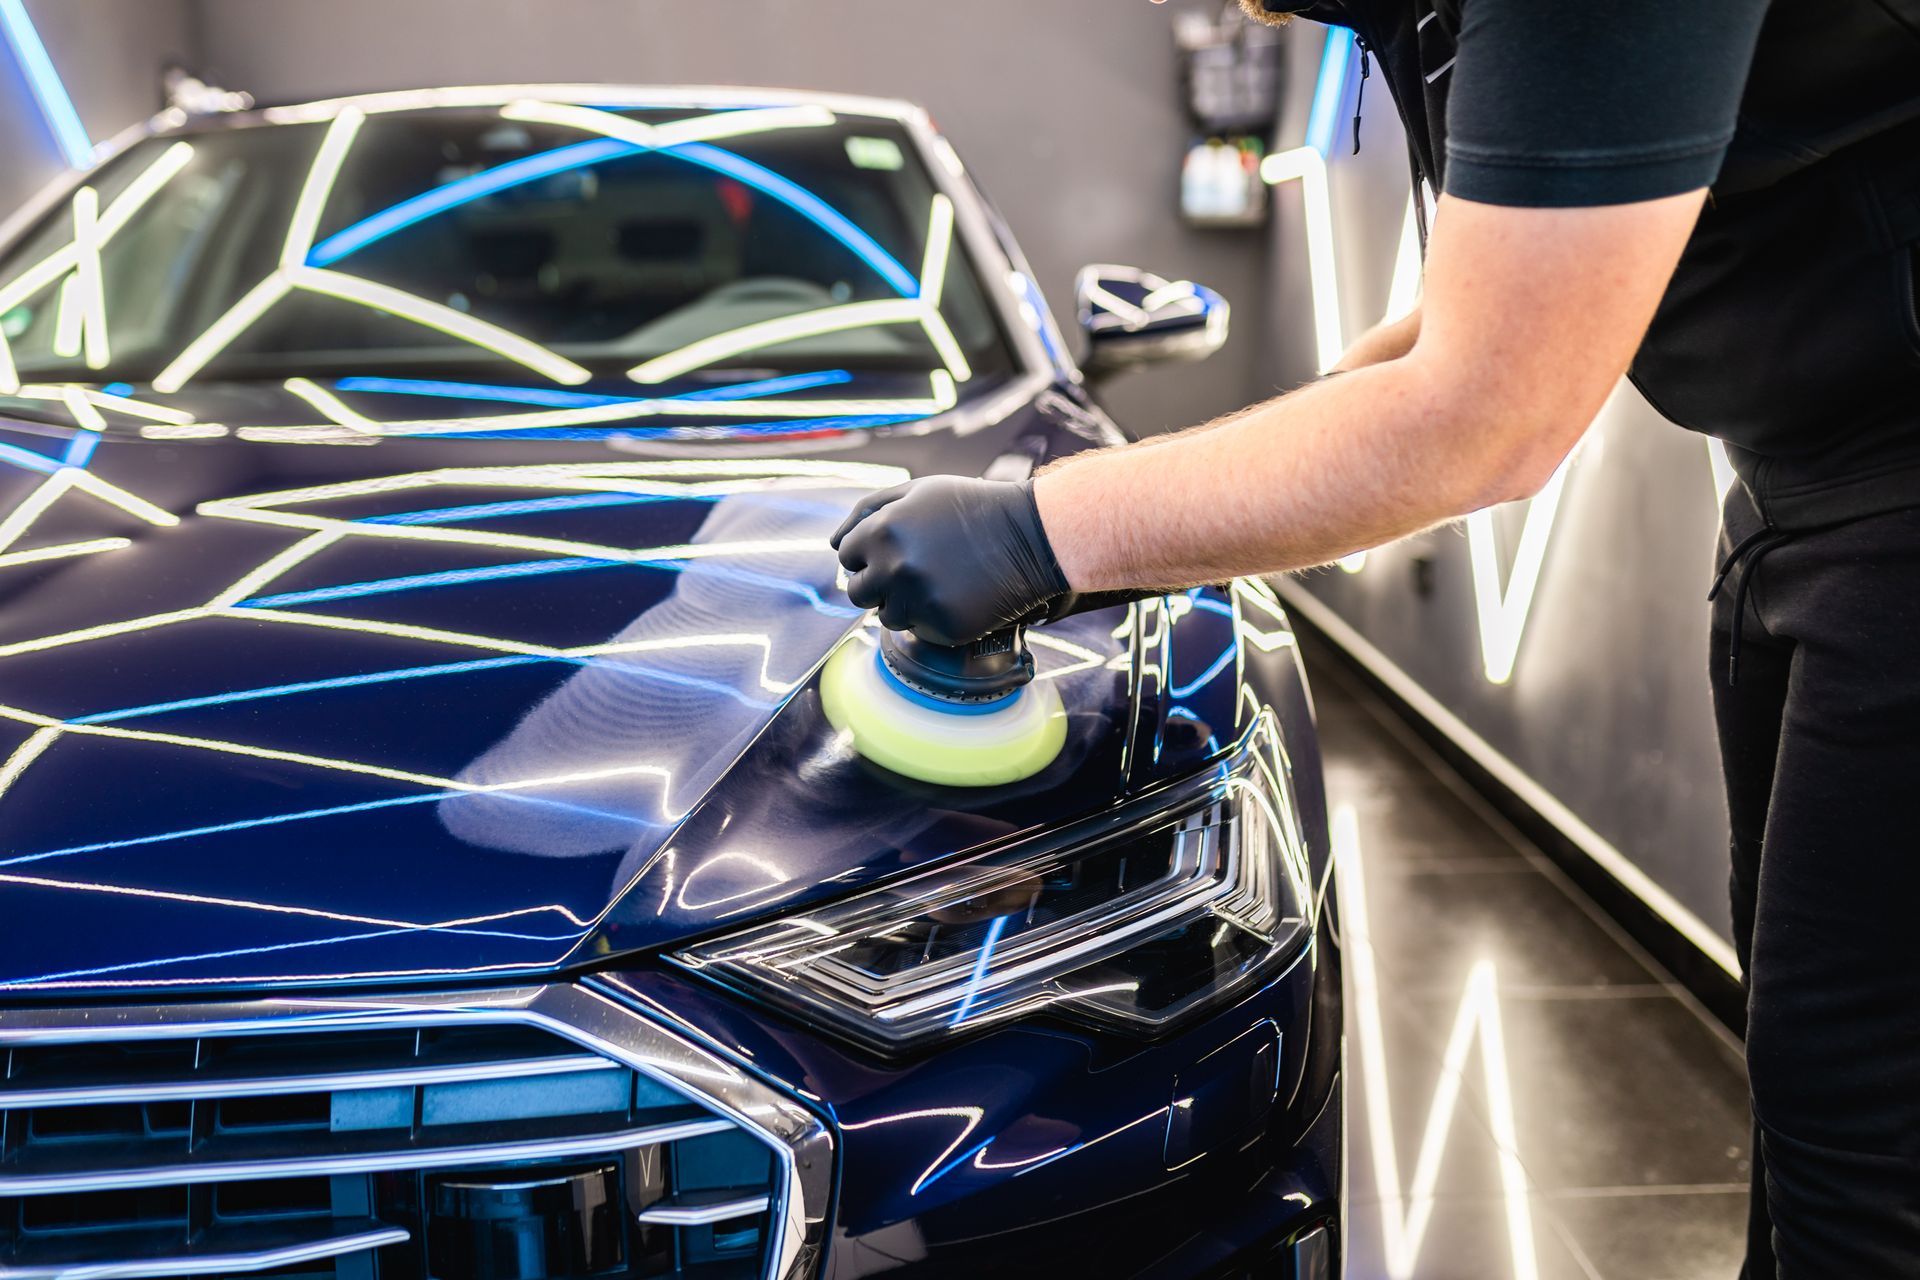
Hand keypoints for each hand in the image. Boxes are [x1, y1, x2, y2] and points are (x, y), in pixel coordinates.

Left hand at [831, 476, 1069, 645]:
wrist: (1030, 536)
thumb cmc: (971, 508)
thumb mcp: (918, 492)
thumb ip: (868, 511)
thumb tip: (835, 544)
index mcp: (881, 532)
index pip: (847, 555)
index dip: (870, 552)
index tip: (897, 549)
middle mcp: (894, 569)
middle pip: (858, 592)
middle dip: (879, 582)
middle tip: (913, 571)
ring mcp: (918, 601)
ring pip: (886, 615)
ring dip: (903, 603)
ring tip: (937, 582)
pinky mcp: (941, 627)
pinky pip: (918, 631)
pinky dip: (931, 618)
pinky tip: (955, 596)